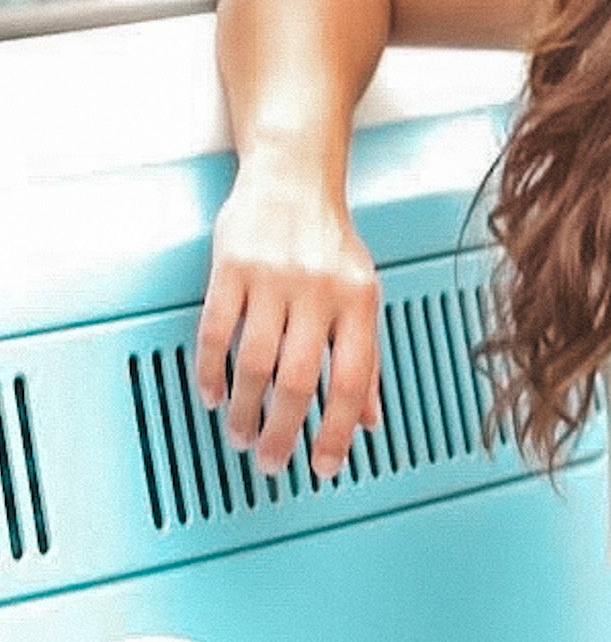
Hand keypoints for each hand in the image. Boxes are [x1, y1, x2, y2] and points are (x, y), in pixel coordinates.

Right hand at [195, 155, 381, 478]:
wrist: (293, 175)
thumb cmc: (328, 238)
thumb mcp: (362, 292)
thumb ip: (365, 356)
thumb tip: (369, 418)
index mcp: (359, 299)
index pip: (352, 379)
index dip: (337, 430)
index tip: (325, 466)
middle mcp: (319, 288)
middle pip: (299, 378)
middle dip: (283, 431)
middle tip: (272, 461)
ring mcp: (273, 277)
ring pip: (255, 361)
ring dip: (245, 409)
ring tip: (241, 434)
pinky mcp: (232, 266)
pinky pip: (217, 330)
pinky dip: (211, 369)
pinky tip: (213, 393)